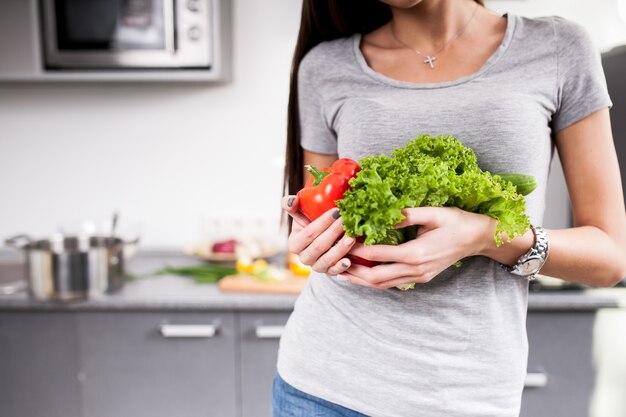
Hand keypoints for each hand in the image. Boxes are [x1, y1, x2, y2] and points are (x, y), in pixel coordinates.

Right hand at [281, 195, 355, 274]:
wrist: (321, 239)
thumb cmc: (310, 223)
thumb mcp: (299, 214)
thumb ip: (291, 206)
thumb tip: (292, 200)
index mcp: (295, 244)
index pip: (309, 233)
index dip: (322, 222)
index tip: (336, 211)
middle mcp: (303, 258)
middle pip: (319, 246)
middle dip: (334, 232)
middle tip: (346, 221)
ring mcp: (316, 267)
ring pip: (327, 259)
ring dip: (340, 248)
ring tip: (352, 237)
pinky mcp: (328, 272)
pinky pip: (334, 272)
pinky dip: (340, 267)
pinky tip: (348, 261)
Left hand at [341, 207, 495, 288]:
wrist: (477, 238)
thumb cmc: (456, 222)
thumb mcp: (433, 213)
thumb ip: (407, 215)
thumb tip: (383, 215)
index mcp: (415, 253)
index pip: (376, 255)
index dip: (356, 248)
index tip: (341, 239)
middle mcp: (415, 270)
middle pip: (375, 277)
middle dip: (352, 270)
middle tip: (333, 262)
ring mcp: (418, 277)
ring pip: (382, 285)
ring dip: (360, 280)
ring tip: (340, 272)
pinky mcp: (420, 278)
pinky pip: (392, 284)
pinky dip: (374, 282)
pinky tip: (362, 276)